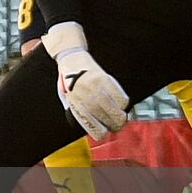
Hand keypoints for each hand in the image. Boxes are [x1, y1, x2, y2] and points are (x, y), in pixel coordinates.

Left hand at [45, 23, 127, 139]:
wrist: (71, 59)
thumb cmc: (68, 81)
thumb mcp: (67, 99)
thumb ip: (76, 113)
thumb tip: (91, 128)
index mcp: (74, 103)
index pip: (92, 126)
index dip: (101, 133)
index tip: (104, 133)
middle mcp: (85, 96)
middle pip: (106, 119)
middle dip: (114, 126)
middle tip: (117, 127)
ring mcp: (95, 87)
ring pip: (115, 109)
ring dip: (121, 117)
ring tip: (121, 119)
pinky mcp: (105, 78)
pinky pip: (120, 96)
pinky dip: (123, 103)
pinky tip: (121, 104)